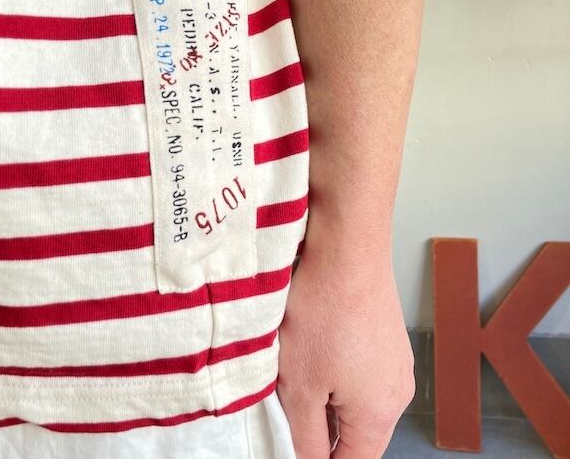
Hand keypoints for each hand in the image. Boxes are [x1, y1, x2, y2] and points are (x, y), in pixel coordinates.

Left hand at [276, 228, 414, 457]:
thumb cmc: (322, 312)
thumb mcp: (300, 386)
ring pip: (357, 398)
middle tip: (288, 402)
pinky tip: (314, 344)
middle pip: (357, 433)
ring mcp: (396, 358)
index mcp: (380, 414)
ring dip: (326, 394)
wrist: (347, 247)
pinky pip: (362, 368)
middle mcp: (398, 390)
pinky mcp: (387, 334)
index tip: (294, 445)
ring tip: (298, 367)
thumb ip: (306, 437)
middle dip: (320, 427)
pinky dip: (337, 367)